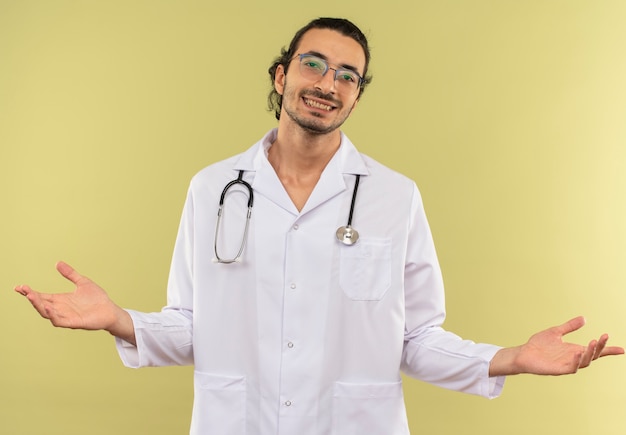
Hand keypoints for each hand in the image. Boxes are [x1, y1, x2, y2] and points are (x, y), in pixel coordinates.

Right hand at [15, 261, 134, 342]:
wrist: (110, 310)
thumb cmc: (97, 298)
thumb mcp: (82, 282)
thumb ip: (70, 274)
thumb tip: (57, 263)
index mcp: (60, 300)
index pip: (41, 296)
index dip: (30, 292)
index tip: (19, 287)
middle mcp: (60, 308)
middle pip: (41, 304)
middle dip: (31, 297)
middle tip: (23, 290)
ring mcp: (66, 316)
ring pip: (47, 313)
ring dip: (38, 305)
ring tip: (31, 296)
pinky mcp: (73, 323)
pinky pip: (59, 321)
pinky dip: (52, 315)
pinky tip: (48, 308)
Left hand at [490, 316, 623, 376]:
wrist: (523, 353)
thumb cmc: (539, 344)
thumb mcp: (556, 332)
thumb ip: (570, 326)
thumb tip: (584, 318)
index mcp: (575, 350)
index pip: (595, 351)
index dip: (608, 350)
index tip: (622, 349)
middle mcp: (573, 358)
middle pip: (592, 355)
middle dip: (600, 347)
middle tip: (603, 337)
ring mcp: (567, 365)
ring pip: (584, 362)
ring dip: (590, 353)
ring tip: (593, 341)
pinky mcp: (558, 370)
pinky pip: (572, 367)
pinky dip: (577, 361)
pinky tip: (578, 352)